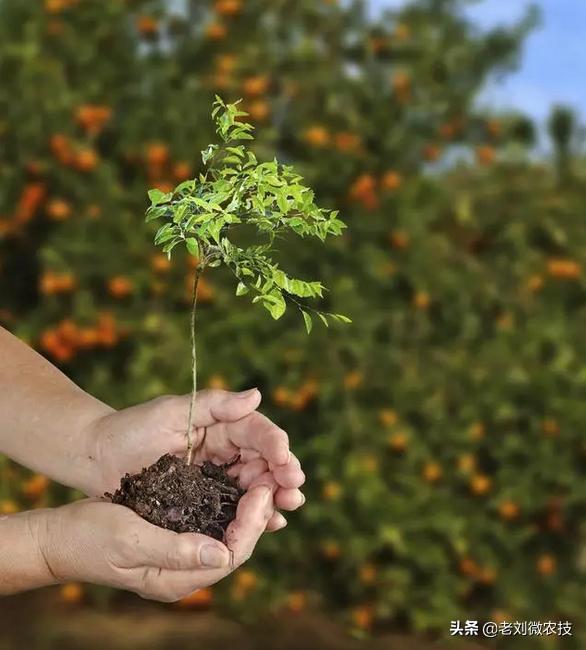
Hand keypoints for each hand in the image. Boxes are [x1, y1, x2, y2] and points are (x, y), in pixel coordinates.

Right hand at [37, 485, 273, 601]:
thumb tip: (222, 555)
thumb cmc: (89, 537)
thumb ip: (175, 551)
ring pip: (228, 535)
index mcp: (175, 580)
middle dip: (257, 515)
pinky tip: (238, 484)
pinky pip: (213, 524)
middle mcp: (184, 573)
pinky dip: (229, 505)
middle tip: (269, 480)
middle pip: (235, 546)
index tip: (262, 491)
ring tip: (262, 479)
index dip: (252, 525)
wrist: (61, 536)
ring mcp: (181, 556)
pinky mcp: (176, 537)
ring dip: (247, 510)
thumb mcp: (130, 540)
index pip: (230, 557)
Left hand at [86, 389, 304, 530]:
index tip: (285, 458)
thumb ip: (215, 404)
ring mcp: (218, 477)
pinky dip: (257, 515)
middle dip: (283, 473)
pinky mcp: (207, 501)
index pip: (256, 431)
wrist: (96, 459)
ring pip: (256, 485)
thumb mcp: (170, 411)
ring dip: (277, 495)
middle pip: (264, 460)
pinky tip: (272, 523)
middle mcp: (225, 450)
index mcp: (220, 425)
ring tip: (290, 504)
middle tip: (294, 488)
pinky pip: (237, 507)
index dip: (275, 444)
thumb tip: (257, 395)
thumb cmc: (130, 428)